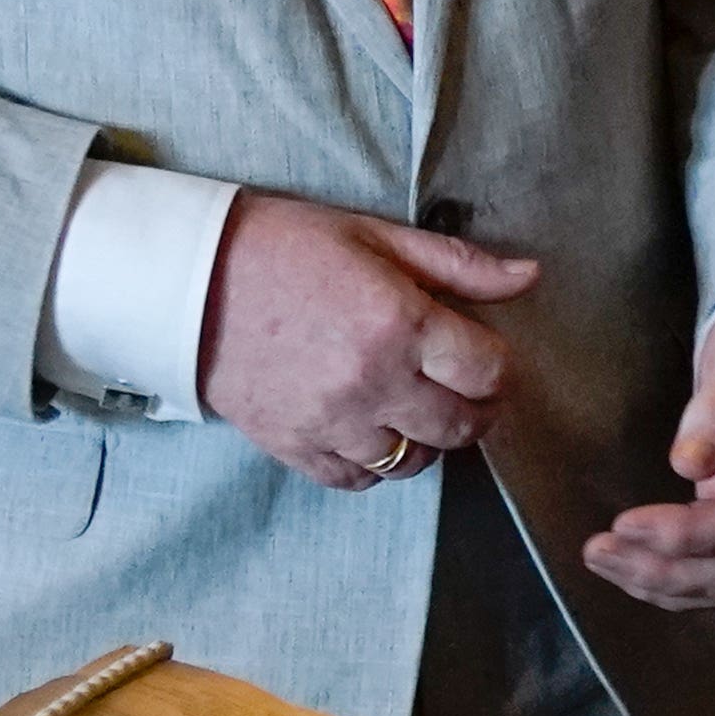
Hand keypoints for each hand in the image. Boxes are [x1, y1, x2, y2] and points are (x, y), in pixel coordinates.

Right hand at [197, 194, 538, 487]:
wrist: (186, 281)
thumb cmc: (283, 247)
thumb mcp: (375, 236)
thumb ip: (458, 265)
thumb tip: (528, 276)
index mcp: (400, 323)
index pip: (487, 370)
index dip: (501, 368)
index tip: (490, 361)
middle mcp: (373, 381)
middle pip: (460, 425)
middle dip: (478, 411)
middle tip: (469, 392)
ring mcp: (332, 421)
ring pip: (412, 461)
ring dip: (427, 439)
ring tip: (418, 409)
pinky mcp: (294, 446)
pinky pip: (356, 480)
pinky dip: (373, 463)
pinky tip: (371, 430)